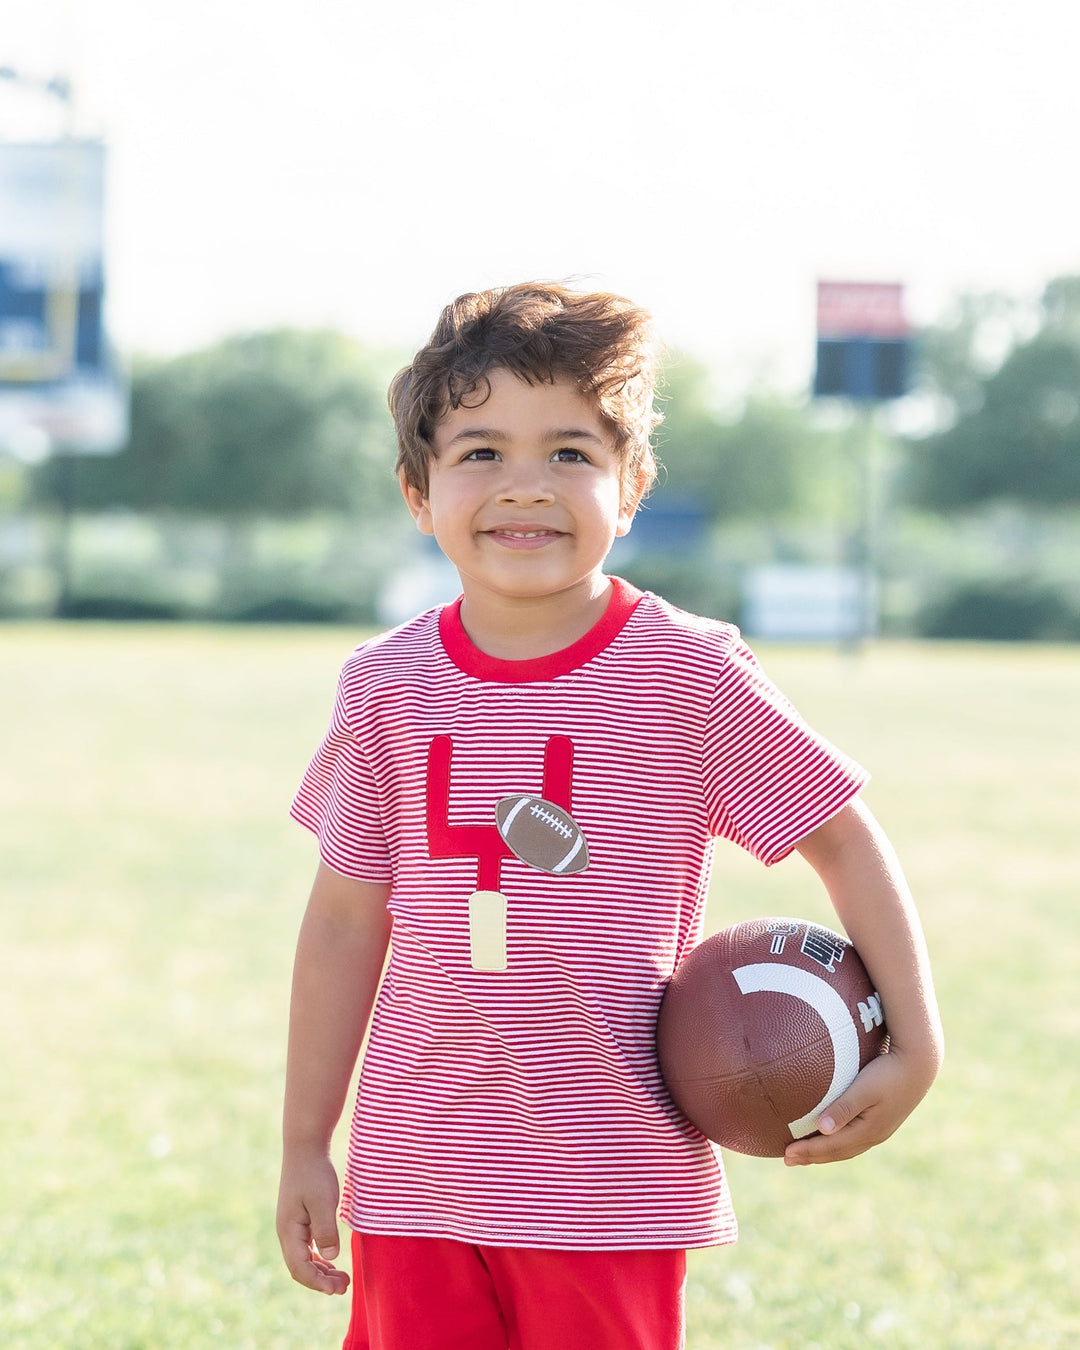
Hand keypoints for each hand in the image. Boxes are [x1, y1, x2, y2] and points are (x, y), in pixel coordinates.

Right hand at [277, 1148, 349, 1293]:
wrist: (305, 1147)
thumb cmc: (314, 1173)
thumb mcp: (323, 1201)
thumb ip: (325, 1230)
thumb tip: (329, 1258)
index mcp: (288, 1231)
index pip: (299, 1268)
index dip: (317, 1282)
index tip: (337, 1289)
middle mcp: (287, 1232)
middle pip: (300, 1267)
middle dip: (321, 1281)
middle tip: (345, 1286)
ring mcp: (292, 1226)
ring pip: (303, 1258)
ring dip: (321, 1271)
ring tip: (342, 1279)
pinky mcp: (300, 1218)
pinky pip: (307, 1247)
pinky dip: (319, 1258)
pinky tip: (332, 1261)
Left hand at [783, 1046, 934, 1166]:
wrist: (919, 1066)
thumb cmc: (888, 1072)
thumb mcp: (865, 1088)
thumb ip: (844, 1107)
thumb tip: (822, 1128)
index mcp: (868, 1131)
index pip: (831, 1147)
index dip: (808, 1151)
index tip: (786, 1155)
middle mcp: (873, 1136)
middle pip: (837, 1152)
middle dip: (812, 1157)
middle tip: (787, 1160)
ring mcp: (879, 1131)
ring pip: (845, 1149)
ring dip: (823, 1153)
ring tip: (803, 1155)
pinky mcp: (881, 1122)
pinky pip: (853, 1140)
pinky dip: (836, 1143)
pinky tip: (828, 1137)